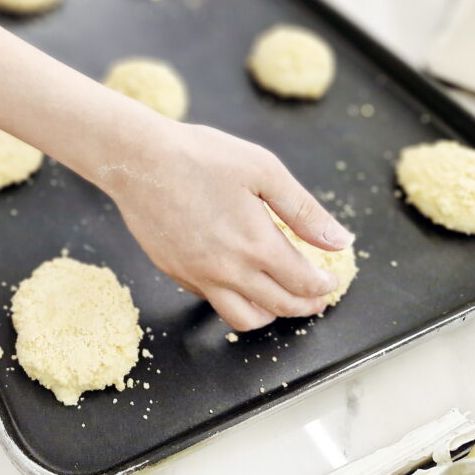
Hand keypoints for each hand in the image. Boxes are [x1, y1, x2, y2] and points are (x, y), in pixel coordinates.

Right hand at [100, 123, 353, 330]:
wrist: (136, 160)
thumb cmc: (198, 156)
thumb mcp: (263, 170)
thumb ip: (304, 210)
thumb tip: (339, 240)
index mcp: (256, 245)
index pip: (303, 283)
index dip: (323, 285)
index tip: (330, 278)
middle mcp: (228, 270)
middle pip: (279, 307)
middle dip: (305, 305)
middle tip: (316, 297)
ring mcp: (198, 276)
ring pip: (243, 319)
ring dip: (270, 314)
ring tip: (279, 298)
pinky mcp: (175, 272)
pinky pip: (211, 300)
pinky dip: (234, 299)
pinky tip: (238, 279)